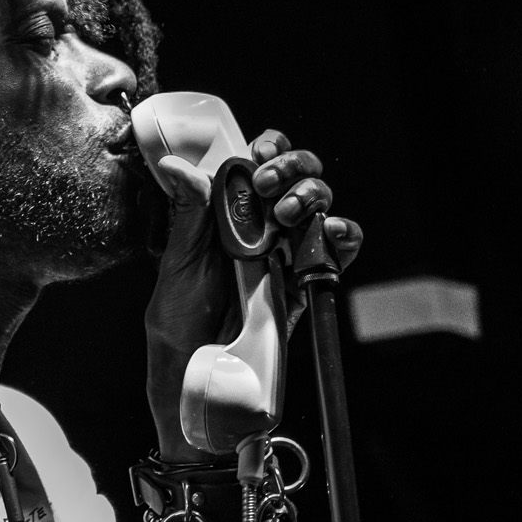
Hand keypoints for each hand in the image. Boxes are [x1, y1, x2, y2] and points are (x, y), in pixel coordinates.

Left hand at [144, 129, 361, 453]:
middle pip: (298, 177)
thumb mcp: (179, 264)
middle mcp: (263, 229)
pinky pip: (338, 252)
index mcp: (229, 215)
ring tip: (290, 216)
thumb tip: (178, 166)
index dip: (269, 149)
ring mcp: (289, 255)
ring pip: (321, 206)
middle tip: (270, 186)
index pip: (259, 166)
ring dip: (313, 197)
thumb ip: (190, 215)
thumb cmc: (179, 323)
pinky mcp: (308, 284)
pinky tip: (331, 235)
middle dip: (292, 168)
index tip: (261, 154)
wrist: (198, 372)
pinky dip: (342, 236)